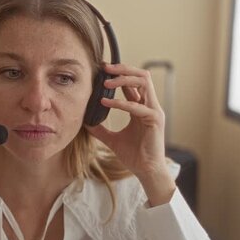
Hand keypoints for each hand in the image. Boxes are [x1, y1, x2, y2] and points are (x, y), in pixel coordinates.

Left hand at [86, 63, 167, 180]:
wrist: (146, 171)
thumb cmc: (134, 156)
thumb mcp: (112, 139)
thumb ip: (100, 129)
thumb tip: (84, 123)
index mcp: (142, 108)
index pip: (133, 83)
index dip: (119, 74)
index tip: (102, 69)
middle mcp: (149, 106)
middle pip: (141, 76)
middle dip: (123, 69)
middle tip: (104, 68)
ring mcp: (154, 111)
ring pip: (143, 82)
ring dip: (123, 79)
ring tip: (105, 83)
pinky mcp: (155, 120)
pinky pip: (137, 106)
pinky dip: (120, 103)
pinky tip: (105, 103)